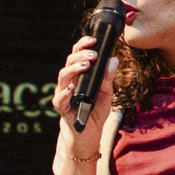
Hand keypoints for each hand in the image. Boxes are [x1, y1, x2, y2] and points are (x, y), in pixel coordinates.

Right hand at [52, 35, 117, 159]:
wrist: (89, 134)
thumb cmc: (96, 111)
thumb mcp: (107, 92)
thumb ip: (108, 77)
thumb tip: (114, 59)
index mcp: (78, 74)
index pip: (77, 54)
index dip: (83, 45)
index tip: (93, 40)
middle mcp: (68, 81)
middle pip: (69, 62)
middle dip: (81, 55)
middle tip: (94, 55)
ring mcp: (63, 93)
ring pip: (63, 76)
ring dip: (74, 68)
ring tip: (86, 66)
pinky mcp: (62, 107)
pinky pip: (60, 98)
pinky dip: (65, 92)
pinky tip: (71, 87)